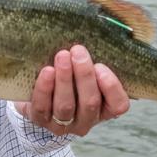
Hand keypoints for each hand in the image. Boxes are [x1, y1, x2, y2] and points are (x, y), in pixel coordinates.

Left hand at [14, 45, 128, 136]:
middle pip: (90, 102)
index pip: (118, 105)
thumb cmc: (69, 78)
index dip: (111, 87)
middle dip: (84, 75)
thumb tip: (93, 31)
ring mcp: (63, 125)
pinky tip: (47, 71)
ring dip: (65, 79)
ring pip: (66, 106)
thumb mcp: (83, 71)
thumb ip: (92, 61)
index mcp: (104, 109)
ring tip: (62, 56)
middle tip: (78, 51)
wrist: (37, 95)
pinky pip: (43, 107)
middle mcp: (86, 121)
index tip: (101, 65)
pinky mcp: (41, 121)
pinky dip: (45, 88)